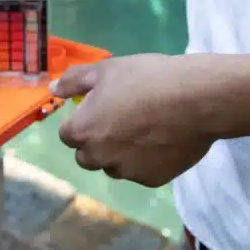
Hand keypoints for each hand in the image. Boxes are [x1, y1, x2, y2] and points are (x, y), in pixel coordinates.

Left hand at [51, 54, 222, 186]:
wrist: (196, 99)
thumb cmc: (146, 79)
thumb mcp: (106, 69)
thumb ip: (74, 81)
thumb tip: (54, 89)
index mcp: (83, 131)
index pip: (68, 134)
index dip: (81, 120)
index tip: (98, 109)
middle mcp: (100, 157)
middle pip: (87, 156)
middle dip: (96, 142)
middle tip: (119, 120)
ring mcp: (127, 172)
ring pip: (114, 166)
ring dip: (119, 154)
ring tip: (144, 129)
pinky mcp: (153, 180)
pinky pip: (141, 172)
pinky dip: (146, 160)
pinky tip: (162, 139)